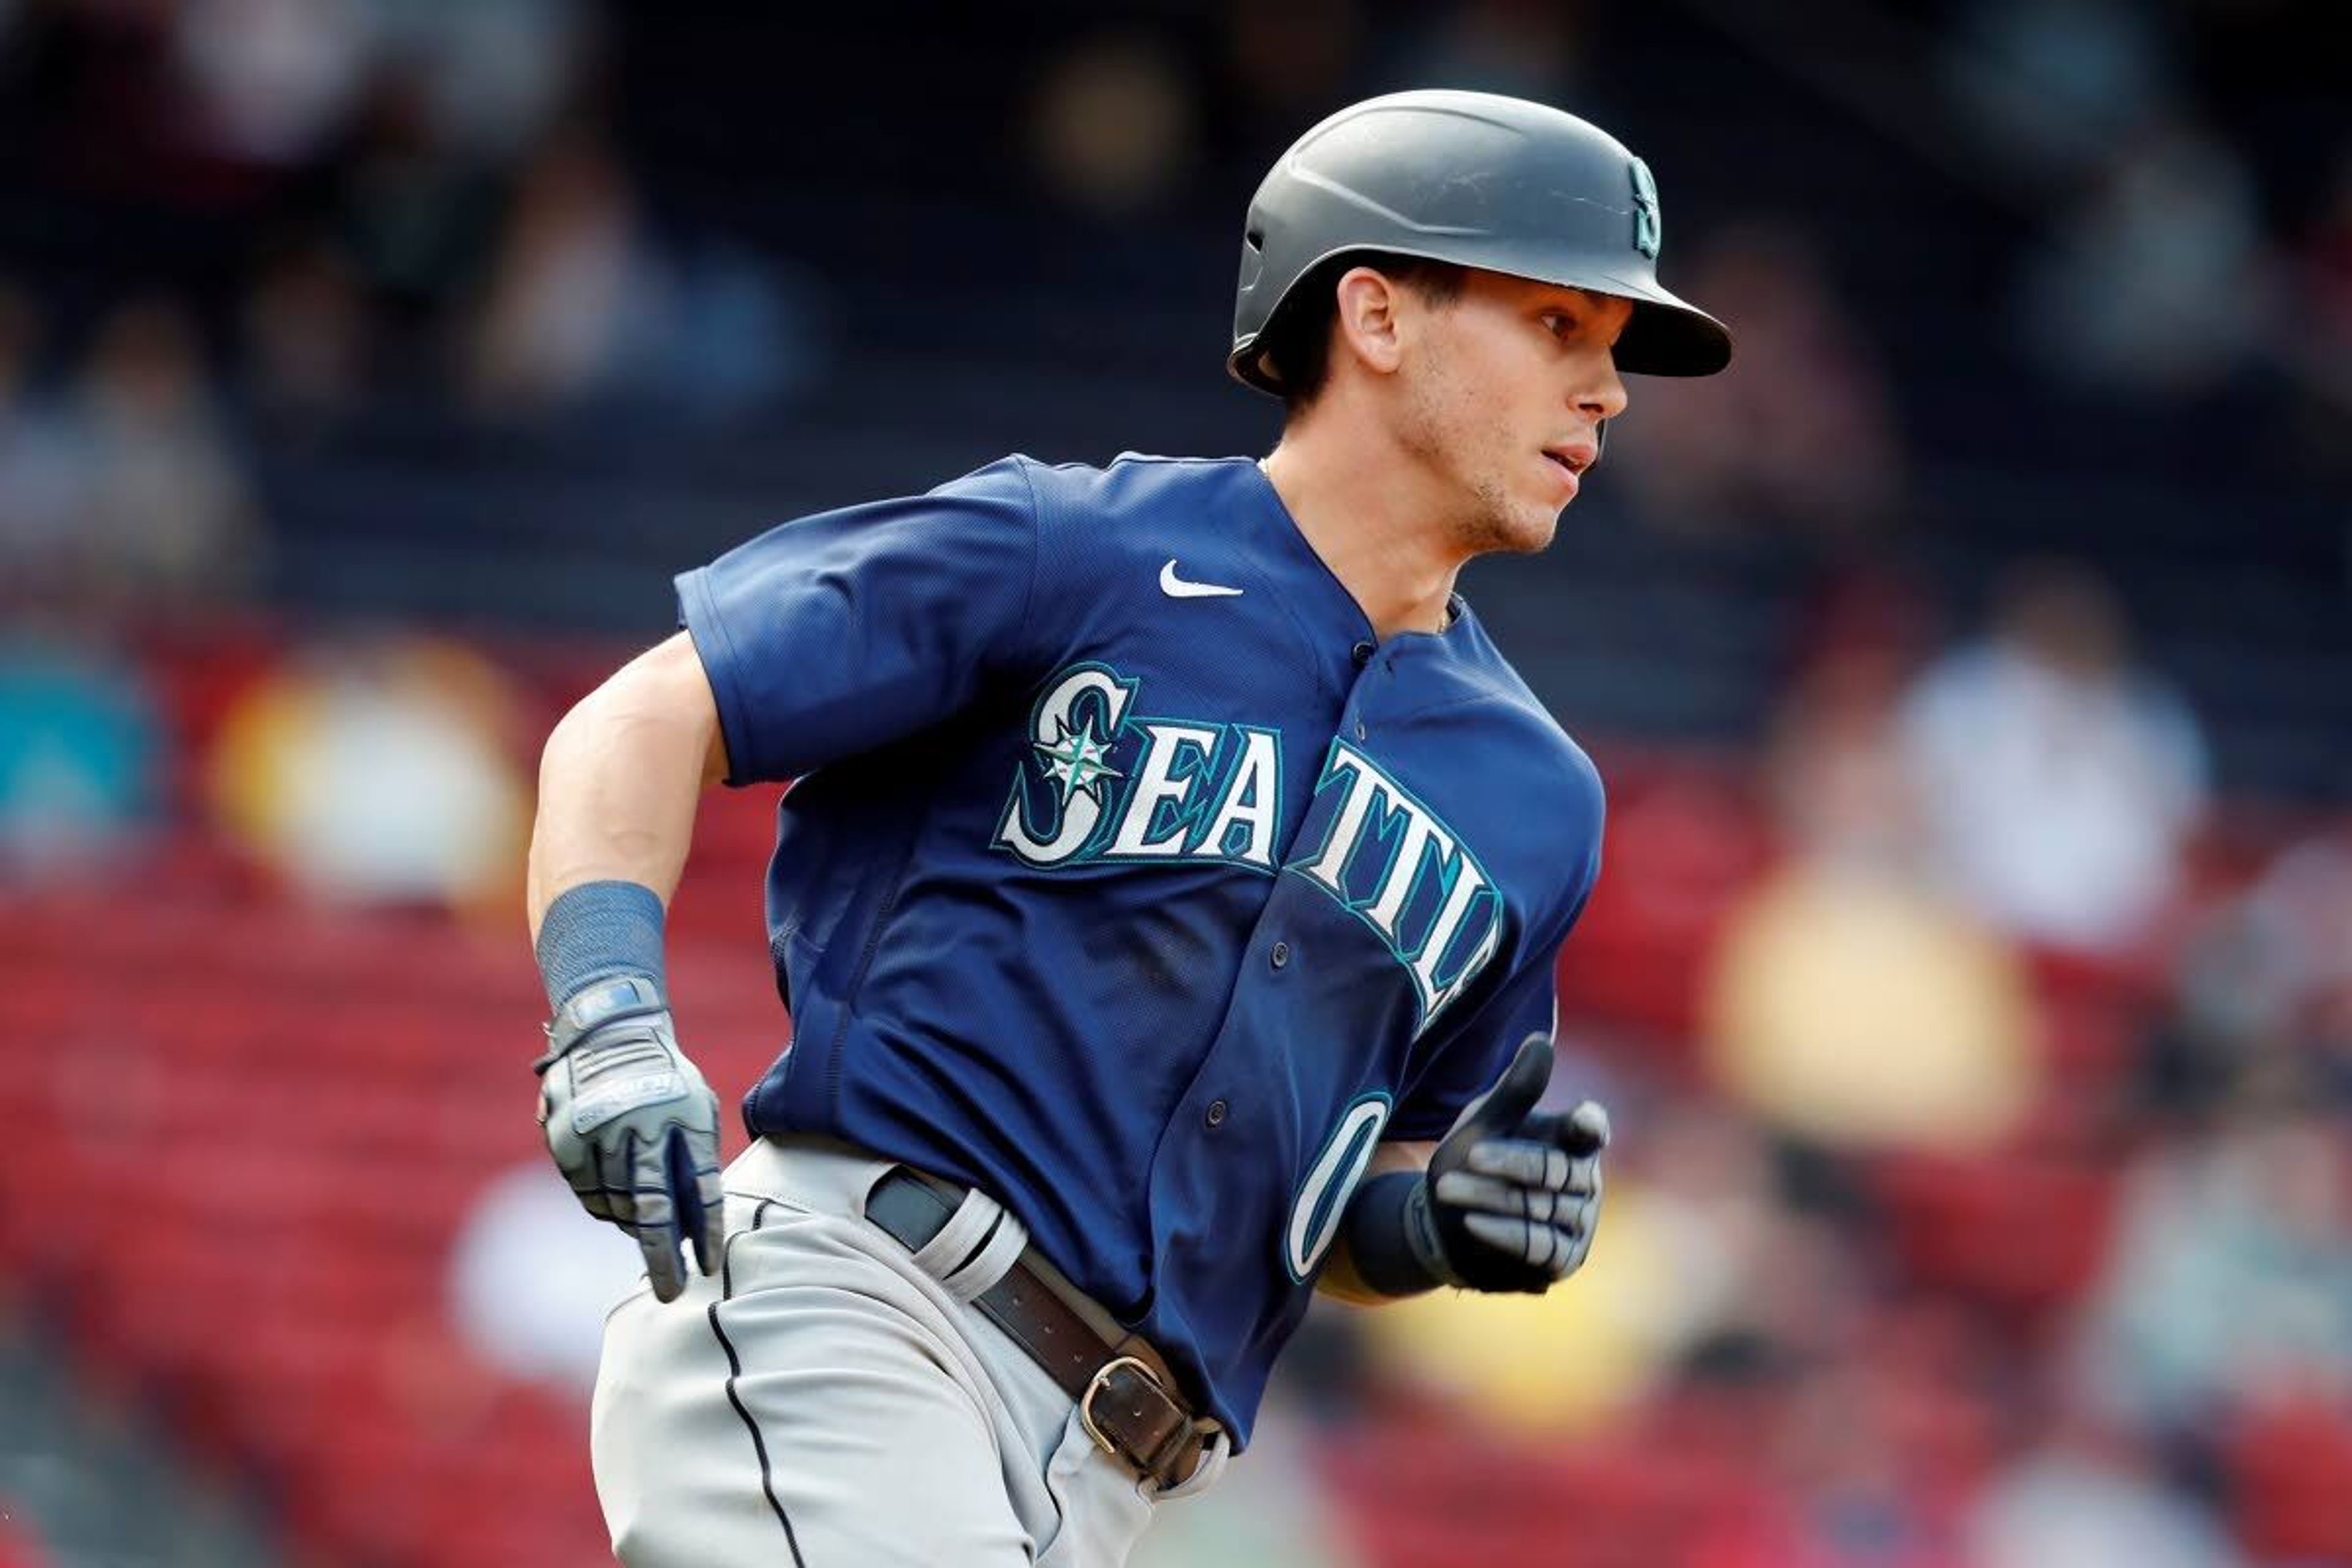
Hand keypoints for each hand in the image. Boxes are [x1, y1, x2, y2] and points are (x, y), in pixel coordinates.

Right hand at [535, 975, 725, 1301]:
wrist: (610, 1032)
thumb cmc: (667, 1079)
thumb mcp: (697, 1107)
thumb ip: (695, 1161)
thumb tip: (694, 1228)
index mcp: (686, 1117)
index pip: (702, 1188)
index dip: (705, 1233)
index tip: (705, 1268)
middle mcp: (642, 1127)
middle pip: (654, 1209)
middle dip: (662, 1259)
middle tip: (670, 1294)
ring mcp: (600, 1133)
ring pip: (618, 1207)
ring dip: (633, 1226)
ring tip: (644, 1224)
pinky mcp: (566, 1139)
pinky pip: (589, 1194)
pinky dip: (606, 1206)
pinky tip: (617, 1200)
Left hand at [1422, 1033, 1608, 1292]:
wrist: (1447, 1220)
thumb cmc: (1475, 1159)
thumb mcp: (1486, 1121)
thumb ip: (1516, 1089)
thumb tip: (1540, 1041)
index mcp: (1572, 1142)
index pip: (1591, 1131)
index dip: (1589, 1125)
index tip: (1581, 1119)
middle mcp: (1584, 1182)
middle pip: (1555, 1169)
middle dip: (1510, 1162)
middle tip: (1467, 1155)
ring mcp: (1577, 1223)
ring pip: (1539, 1206)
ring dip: (1491, 1197)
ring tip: (1446, 1188)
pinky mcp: (1562, 1259)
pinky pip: (1537, 1245)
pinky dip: (1503, 1233)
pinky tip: (1472, 1223)